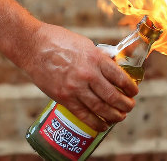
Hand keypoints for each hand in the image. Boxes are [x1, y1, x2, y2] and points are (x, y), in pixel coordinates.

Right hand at [23, 23, 138, 130]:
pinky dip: (96, 123)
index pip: (120, 78)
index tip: (134, 92)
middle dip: (125, 105)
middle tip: (129, 106)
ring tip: (120, 117)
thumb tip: (112, 65)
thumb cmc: (58, 40)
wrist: (33, 46)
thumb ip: (99, 56)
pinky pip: (83, 115)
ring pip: (101, 108)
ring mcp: (75, 88)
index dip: (130, 88)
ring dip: (114, 116)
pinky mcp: (64, 98)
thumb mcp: (85, 44)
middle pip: (113, 96)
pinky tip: (103, 125)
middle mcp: (88, 74)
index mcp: (95, 58)